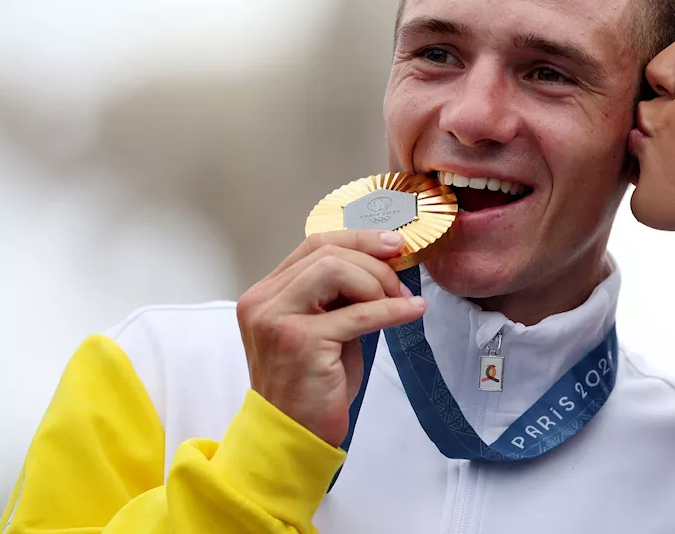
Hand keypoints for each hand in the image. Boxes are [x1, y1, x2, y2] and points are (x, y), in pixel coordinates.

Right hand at [237, 230, 425, 447]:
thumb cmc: (313, 385)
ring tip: (398, 303)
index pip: (314, 245)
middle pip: (327, 252)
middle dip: (373, 264)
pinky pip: (357, 313)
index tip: (393, 245)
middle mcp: (263, 301)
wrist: (293, 435)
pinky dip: (391, 309)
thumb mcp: (324, 328)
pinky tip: (411, 312)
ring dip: (377, 283)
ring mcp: (276, 319)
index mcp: (266, 294)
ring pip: (336, 270)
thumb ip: (340, 296)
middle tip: (400, 286)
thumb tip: (384, 263)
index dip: (358, 239)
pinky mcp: (299, 341)